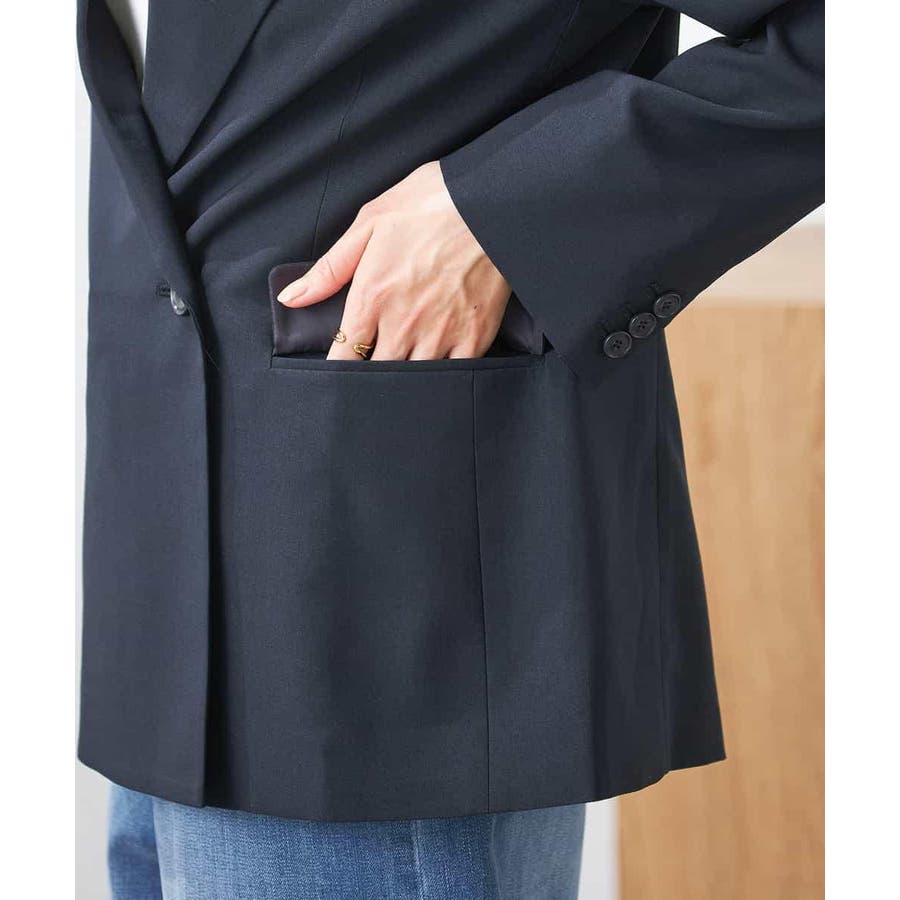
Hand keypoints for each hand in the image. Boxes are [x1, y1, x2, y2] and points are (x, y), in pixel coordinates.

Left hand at [277, 161, 510, 359]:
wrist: (490, 200)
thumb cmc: (429, 204)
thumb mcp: (369, 224)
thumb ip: (329, 269)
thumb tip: (290, 299)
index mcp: (372, 298)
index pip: (343, 355)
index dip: (338, 368)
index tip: (340, 369)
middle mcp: (403, 324)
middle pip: (377, 373)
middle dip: (371, 375)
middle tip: (373, 368)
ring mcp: (440, 334)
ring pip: (413, 379)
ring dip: (404, 378)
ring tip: (404, 370)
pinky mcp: (474, 337)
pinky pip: (453, 375)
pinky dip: (442, 378)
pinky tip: (437, 372)